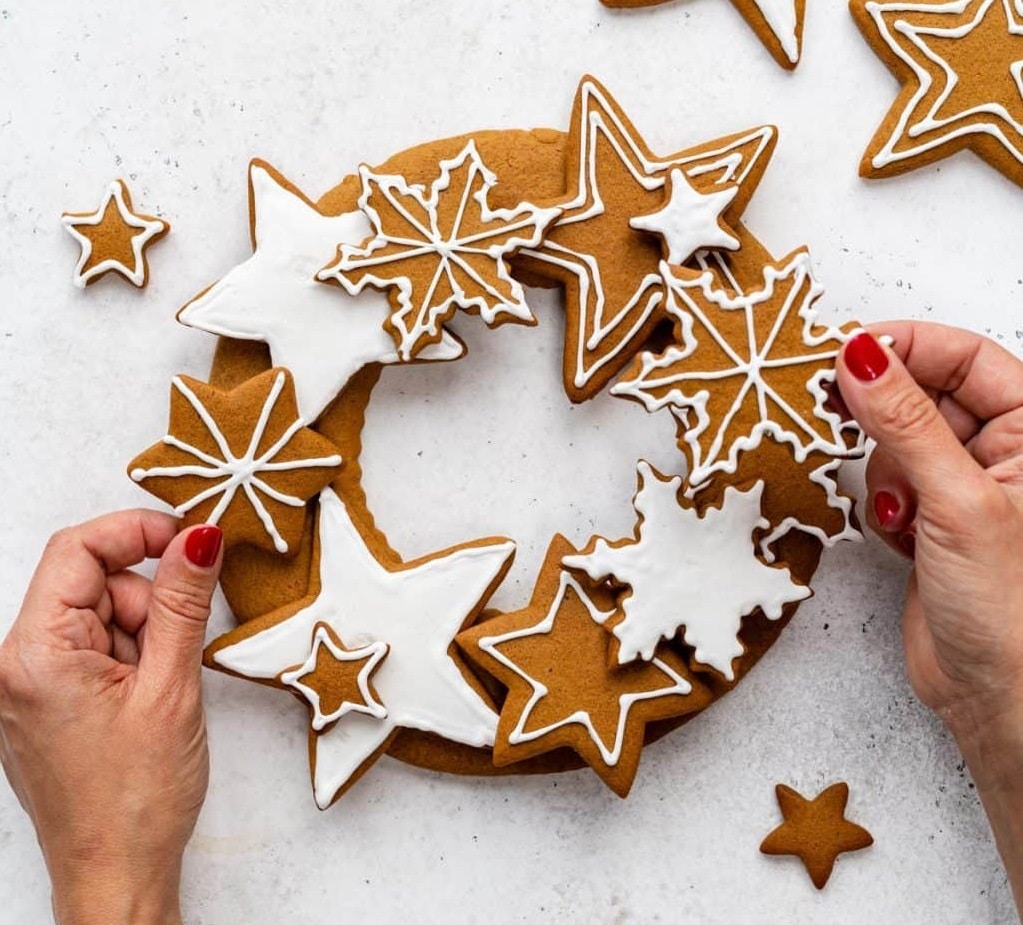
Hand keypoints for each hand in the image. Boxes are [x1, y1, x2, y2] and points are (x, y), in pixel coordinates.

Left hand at [0, 513, 222, 924]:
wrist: (117, 874)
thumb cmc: (136, 798)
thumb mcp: (172, 686)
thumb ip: (182, 601)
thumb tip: (198, 536)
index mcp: (34, 654)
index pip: (77, 550)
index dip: (137, 531)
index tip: (189, 536)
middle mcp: (16, 663)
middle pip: (91, 582)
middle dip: (146, 600)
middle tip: (176, 648)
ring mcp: (29, 683)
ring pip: (98, 614)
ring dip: (142, 633)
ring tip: (160, 689)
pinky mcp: (48, 699)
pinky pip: (94, 647)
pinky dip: (131, 656)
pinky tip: (147, 698)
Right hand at [837, 322, 1022, 912]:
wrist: (995, 695)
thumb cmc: (1009, 609)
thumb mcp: (957, 501)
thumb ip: (905, 422)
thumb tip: (862, 356)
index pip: (965, 356)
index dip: (907, 347)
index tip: (847, 352)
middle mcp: (1001, 451)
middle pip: (925, 392)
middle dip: (884, 411)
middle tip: (838, 412)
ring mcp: (962, 483)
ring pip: (897, 436)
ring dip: (883, 466)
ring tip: (901, 508)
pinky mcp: (929, 516)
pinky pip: (886, 478)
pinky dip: (880, 499)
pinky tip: (898, 531)